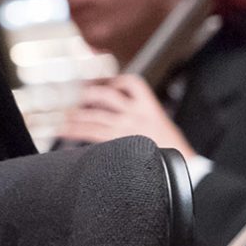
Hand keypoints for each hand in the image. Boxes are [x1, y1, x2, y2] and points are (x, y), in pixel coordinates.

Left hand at [57, 75, 192, 154]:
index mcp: (149, 106)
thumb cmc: (172, 148)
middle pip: (106, 95)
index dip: (113, 78)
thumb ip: (139, 112)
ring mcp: (127, 127)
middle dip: (86, 93)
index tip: (97, 78)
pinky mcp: (120, 141)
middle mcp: (137, 113)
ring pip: (95, 115)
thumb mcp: (159, 122)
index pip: (131, 82)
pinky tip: (63, 130)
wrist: (185, 167)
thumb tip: (114, 105)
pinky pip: (92, 132)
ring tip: (60, 113)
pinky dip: (75, 130)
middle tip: (71, 94)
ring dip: (74, 114)